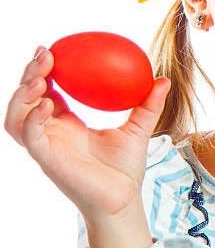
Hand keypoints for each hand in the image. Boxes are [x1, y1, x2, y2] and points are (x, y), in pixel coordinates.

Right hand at [4, 46, 170, 222]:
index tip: (52, 48)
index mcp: (66, 123)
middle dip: (28, 74)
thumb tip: (163, 80)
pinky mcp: (46, 160)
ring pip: (17, 117)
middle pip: (26, 99)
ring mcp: (45, 146)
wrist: (123, 198)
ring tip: (40, 77)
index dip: (44, 70)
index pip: (46, 91)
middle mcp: (50, 132)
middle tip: (45, 53)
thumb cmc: (126, 167)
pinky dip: (33, 119)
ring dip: (22, 95)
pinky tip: (48, 104)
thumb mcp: (138, 129)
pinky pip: (30, 136)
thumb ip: (148, 104)